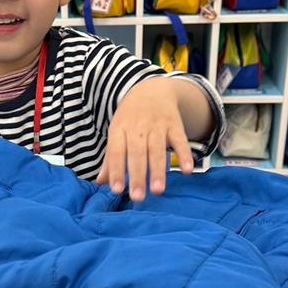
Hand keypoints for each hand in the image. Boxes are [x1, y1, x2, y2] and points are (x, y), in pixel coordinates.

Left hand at [97, 77, 193, 201]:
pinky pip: (180, 140)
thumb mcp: (117, 132)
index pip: (116, 152)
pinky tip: (187, 171)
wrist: (152, 89)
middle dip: (138, 175)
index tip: (116, 190)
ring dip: (158, 170)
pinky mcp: (175, 124)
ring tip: (158, 191)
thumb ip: (111, 159)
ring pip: (157, 149)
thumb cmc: (130, 118)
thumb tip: (101, 183)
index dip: (116, 171)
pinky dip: (184, 155)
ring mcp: (157, 125)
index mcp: (119, 129)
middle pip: (137, 153)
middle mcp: (137, 127)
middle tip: (138, 197)